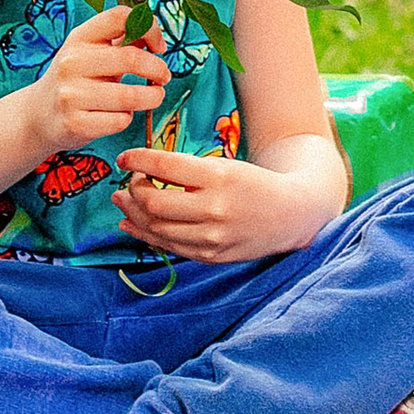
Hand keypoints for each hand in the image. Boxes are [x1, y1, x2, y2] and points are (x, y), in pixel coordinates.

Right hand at [25, 2, 167, 162]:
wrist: (38, 115)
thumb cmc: (75, 80)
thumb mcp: (90, 52)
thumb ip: (120, 42)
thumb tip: (155, 38)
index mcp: (79, 38)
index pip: (119, 17)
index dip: (149, 28)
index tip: (158, 46)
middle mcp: (72, 62)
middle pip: (131, 58)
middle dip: (158, 69)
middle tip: (164, 77)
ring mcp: (71, 94)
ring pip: (130, 96)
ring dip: (152, 97)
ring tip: (154, 96)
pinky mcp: (75, 123)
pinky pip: (120, 120)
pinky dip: (128, 118)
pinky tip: (121, 114)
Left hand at [113, 147, 327, 265]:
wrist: (289, 214)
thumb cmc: (252, 184)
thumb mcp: (225, 166)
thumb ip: (188, 171)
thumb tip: (144, 171)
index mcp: (219, 176)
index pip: (165, 166)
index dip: (138, 160)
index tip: (125, 158)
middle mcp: (214, 208)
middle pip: (154, 202)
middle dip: (132, 191)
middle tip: (128, 183)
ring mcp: (212, 237)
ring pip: (156, 228)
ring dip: (133, 214)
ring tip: (123, 202)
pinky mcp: (210, 256)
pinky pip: (168, 246)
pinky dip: (145, 235)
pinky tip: (132, 224)